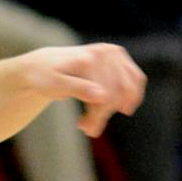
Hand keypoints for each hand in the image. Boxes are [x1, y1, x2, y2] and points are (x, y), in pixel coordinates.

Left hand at [19, 41, 145, 137]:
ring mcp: (114, 53)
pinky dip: (130, 97)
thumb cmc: (47, 77)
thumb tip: (103, 96)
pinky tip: (121, 109)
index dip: (98, 115)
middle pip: (117, 93)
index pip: (105, 94)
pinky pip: (136, 79)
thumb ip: (78, 89)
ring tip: (94, 121)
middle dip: (103, 114)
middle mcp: (105, 52)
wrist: (45, 64)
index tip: (84, 128)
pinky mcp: (119, 56)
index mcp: (90, 58)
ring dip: (116, 108)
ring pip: (127, 89)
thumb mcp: (55, 86)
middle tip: (87, 128)